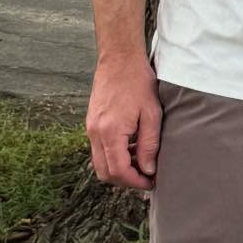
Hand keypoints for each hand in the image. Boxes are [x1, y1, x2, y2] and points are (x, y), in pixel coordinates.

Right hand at [86, 51, 162, 190]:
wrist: (119, 59)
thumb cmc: (138, 82)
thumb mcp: (152, 114)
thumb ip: (149, 145)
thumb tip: (148, 170)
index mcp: (110, 131)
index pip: (118, 171)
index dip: (135, 182)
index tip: (151, 182)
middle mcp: (95, 132)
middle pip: (105, 173)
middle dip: (126, 180)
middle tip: (146, 177)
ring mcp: (90, 128)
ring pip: (100, 163)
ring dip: (119, 168)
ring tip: (141, 161)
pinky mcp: (91, 123)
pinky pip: (98, 150)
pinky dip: (113, 155)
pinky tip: (131, 147)